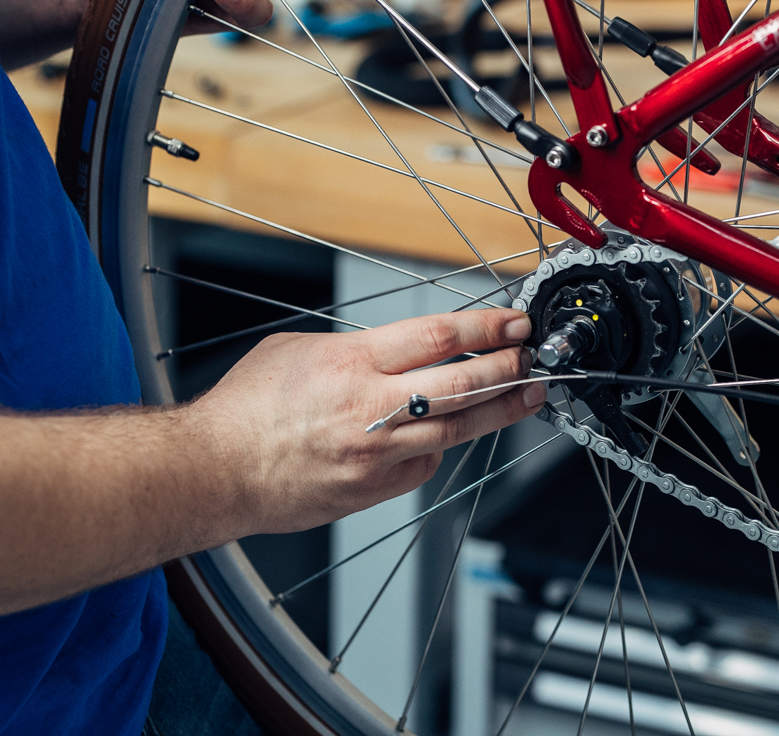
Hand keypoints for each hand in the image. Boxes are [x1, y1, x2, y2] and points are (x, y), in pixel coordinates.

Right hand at [191, 308, 546, 535]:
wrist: (213, 472)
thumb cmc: (245, 411)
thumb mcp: (296, 351)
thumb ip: (356, 349)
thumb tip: (398, 350)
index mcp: (351, 363)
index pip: (437, 337)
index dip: (486, 328)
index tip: (513, 322)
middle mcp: (371, 408)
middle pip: (461, 384)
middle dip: (507, 366)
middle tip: (532, 356)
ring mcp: (377, 453)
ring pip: (457, 430)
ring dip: (499, 409)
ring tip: (527, 394)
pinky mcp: (375, 488)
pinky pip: (425, 466)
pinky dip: (443, 447)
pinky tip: (455, 434)